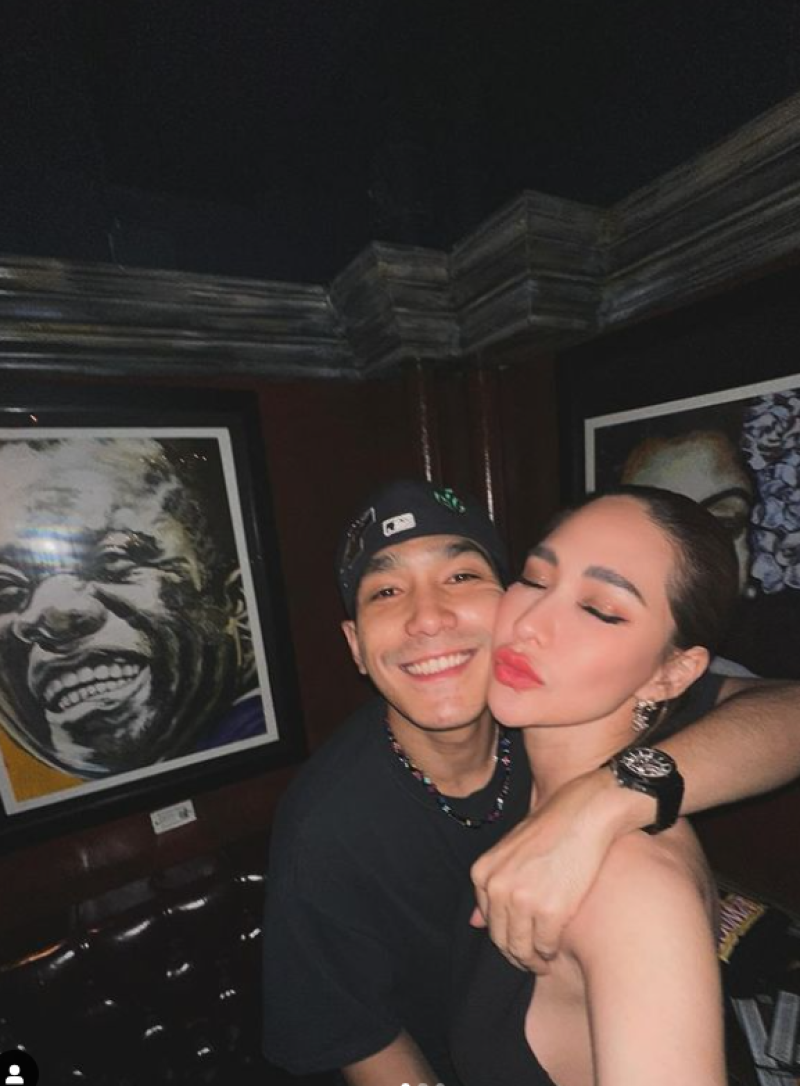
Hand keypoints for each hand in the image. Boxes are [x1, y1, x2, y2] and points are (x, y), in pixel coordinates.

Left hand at [470, 767, 650, 971]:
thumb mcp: (509, 851)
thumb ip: (492, 885)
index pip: (488, 920)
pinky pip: (546, 945)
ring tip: (544, 961)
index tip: (517, 942)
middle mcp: (497, 887)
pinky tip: (556, 949)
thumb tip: (473, 923)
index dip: (503, 936)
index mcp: (483, 872)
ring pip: (521, 948)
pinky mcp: (550, 910)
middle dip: (516, 954)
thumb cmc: (549, 829)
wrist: (584, 813)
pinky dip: (550, 952)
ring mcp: (522, 900)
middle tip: (531, 961)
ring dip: (532, 960)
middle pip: (501, 939)